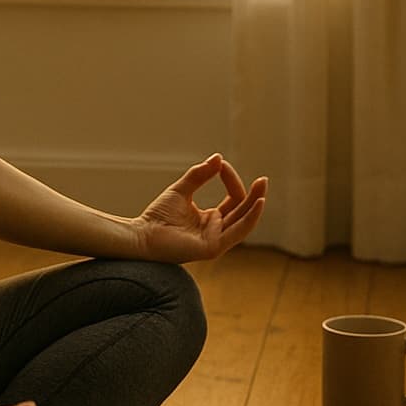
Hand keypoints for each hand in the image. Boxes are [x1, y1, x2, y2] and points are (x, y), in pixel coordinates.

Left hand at [128, 153, 267, 264]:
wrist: (142, 235)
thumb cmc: (157, 216)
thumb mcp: (182, 190)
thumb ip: (199, 175)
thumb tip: (218, 158)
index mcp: (210, 219)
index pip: (232, 199)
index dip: (230, 180)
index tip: (222, 165)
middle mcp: (216, 230)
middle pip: (242, 212)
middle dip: (254, 195)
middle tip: (264, 180)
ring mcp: (216, 241)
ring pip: (244, 222)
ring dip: (255, 205)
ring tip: (263, 187)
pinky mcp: (213, 248)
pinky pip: (237, 233)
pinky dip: (249, 219)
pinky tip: (256, 204)